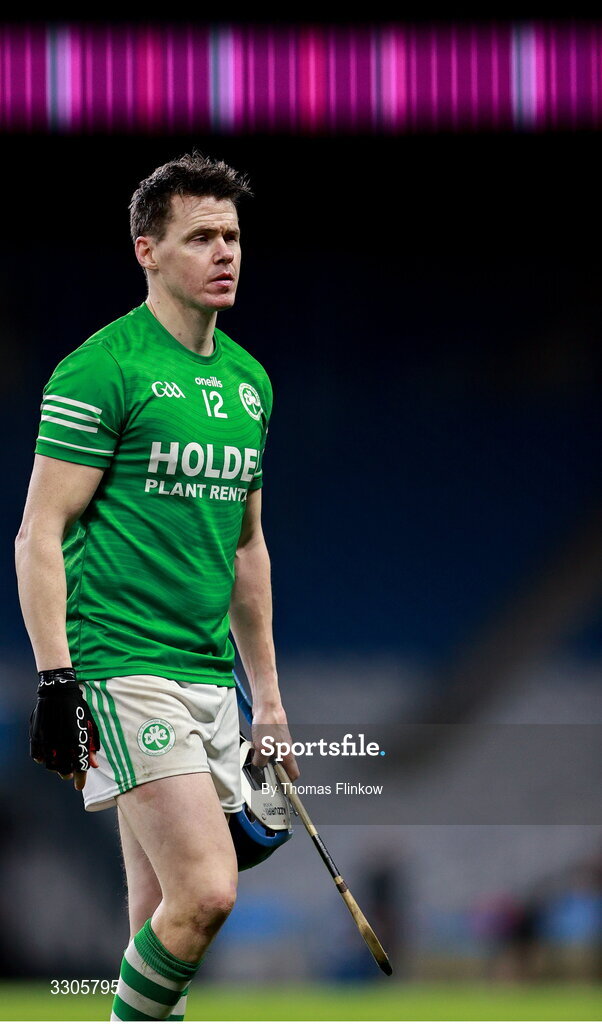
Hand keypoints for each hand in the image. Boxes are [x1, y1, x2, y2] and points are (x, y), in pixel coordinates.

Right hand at [30, 668, 99, 790]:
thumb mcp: (88, 724)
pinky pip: (38, 756)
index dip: (81, 779)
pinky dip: (43, 759)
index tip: (80, 786)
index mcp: (77, 738)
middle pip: (64, 769)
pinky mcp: (36, 736)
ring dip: (56, 767)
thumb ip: (91, 746)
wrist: (58, 691)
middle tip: (69, 773)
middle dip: (68, 773)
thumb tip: (95, 765)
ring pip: (50, 764)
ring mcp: (47, 739)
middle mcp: (61, 741)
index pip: (79, 766)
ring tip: (60, 764)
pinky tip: (48, 756)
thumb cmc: (78, 707)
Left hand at [251, 704, 299, 781]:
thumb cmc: (269, 722)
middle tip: (263, 774)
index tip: (283, 791)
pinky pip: (267, 747)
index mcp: (287, 754)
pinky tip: (253, 746)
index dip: (288, 784)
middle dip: (272, 771)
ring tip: (256, 758)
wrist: (267, 705)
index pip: (293, 774)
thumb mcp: (262, 748)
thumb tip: (259, 767)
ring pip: (274, 757)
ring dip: (264, 760)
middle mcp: (286, 749)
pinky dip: (261, 749)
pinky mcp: (272, 735)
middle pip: (282, 766)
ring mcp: (279, 742)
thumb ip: (261, 762)